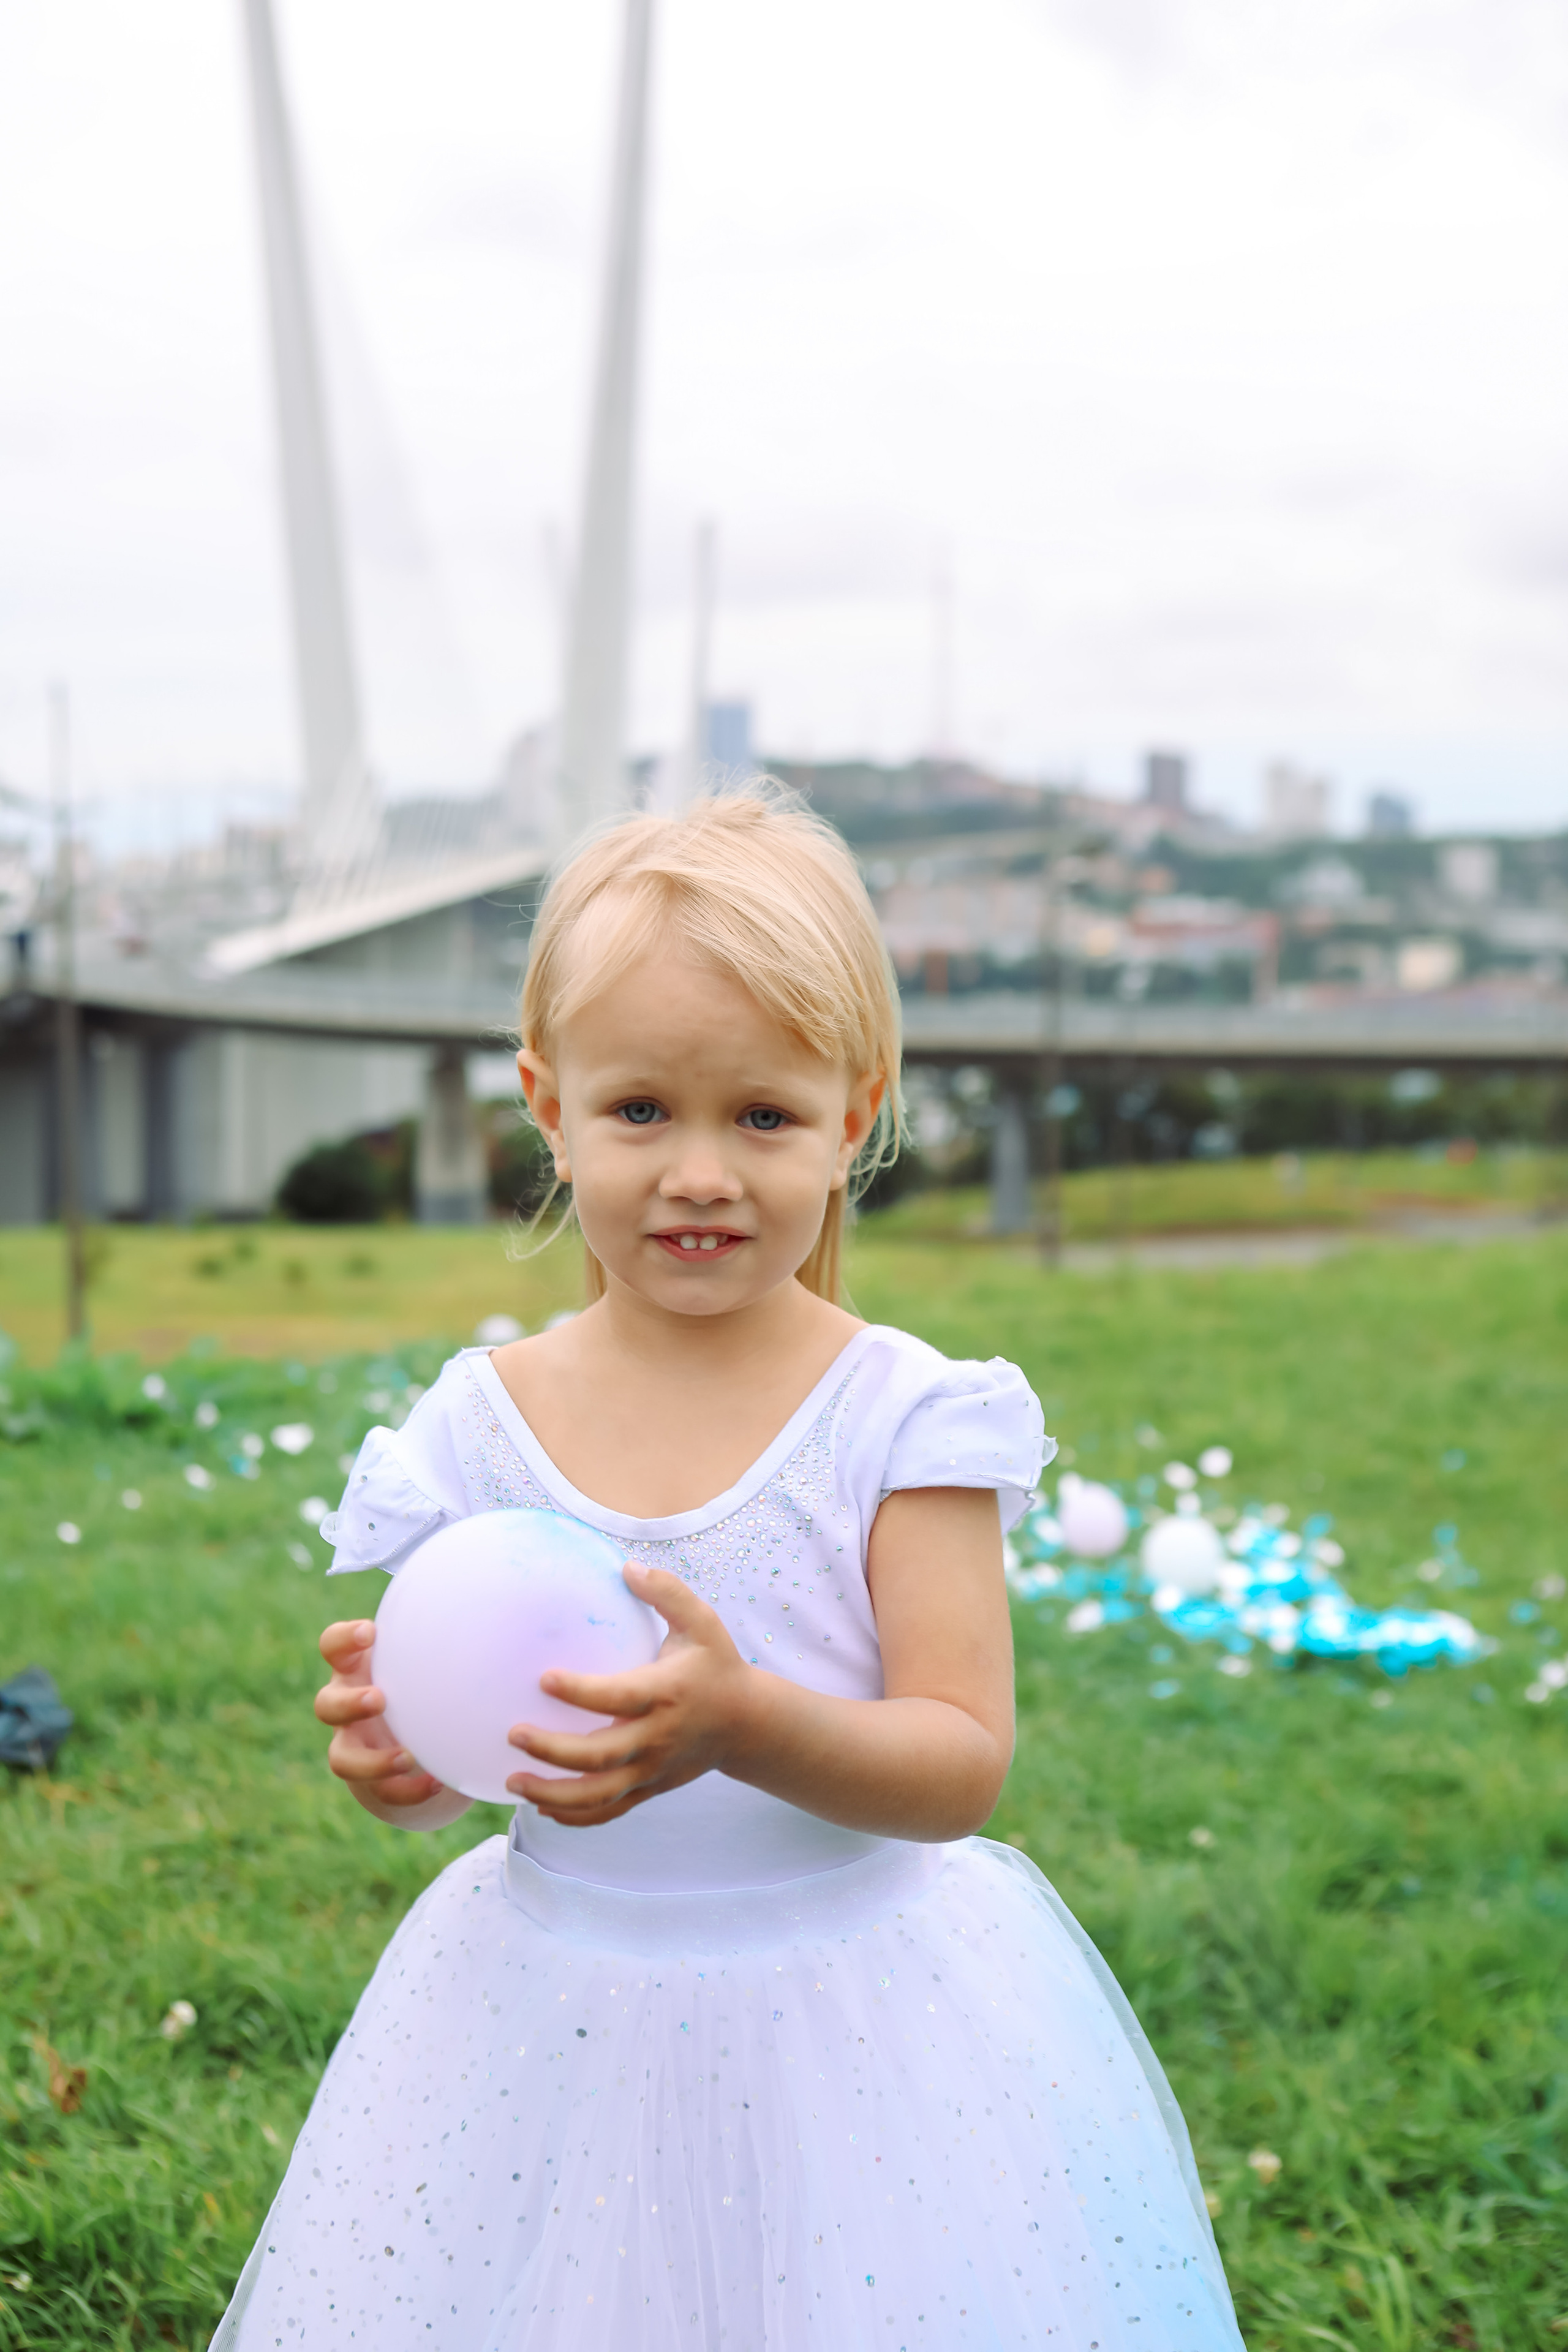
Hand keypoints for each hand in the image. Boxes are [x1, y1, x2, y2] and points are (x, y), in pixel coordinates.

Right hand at [315, 1619, 444, 1808]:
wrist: (417, 1743)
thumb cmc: (424, 1684)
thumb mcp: (427, 1661)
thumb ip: (446, 1641)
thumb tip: (502, 1614)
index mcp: (357, 1669)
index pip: (333, 1646)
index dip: (345, 1638)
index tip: (372, 1632)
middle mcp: (346, 1706)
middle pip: (326, 1705)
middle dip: (349, 1702)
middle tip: (380, 1699)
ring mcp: (354, 1747)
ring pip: (341, 1758)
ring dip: (371, 1761)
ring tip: (408, 1756)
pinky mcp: (371, 1783)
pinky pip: (382, 1792)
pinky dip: (408, 1791)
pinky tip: (438, 1784)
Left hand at [506, 1565, 752, 1826]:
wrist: (748, 1724)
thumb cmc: (716, 1665)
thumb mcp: (702, 1622)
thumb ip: (667, 1592)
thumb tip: (627, 1566)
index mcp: (666, 1693)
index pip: (618, 1697)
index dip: (580, 1692)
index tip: (543, 1679)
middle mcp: (658, 1737)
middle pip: (601, 1755)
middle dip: (554, 1750)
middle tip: (514, 1734)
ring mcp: (653, 1769)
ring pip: (599, 1793)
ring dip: (554, 1793)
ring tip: (513, 1780)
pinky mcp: (651, 1788)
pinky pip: (609, 1810)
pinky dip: (575, 1815)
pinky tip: (541, 1807)